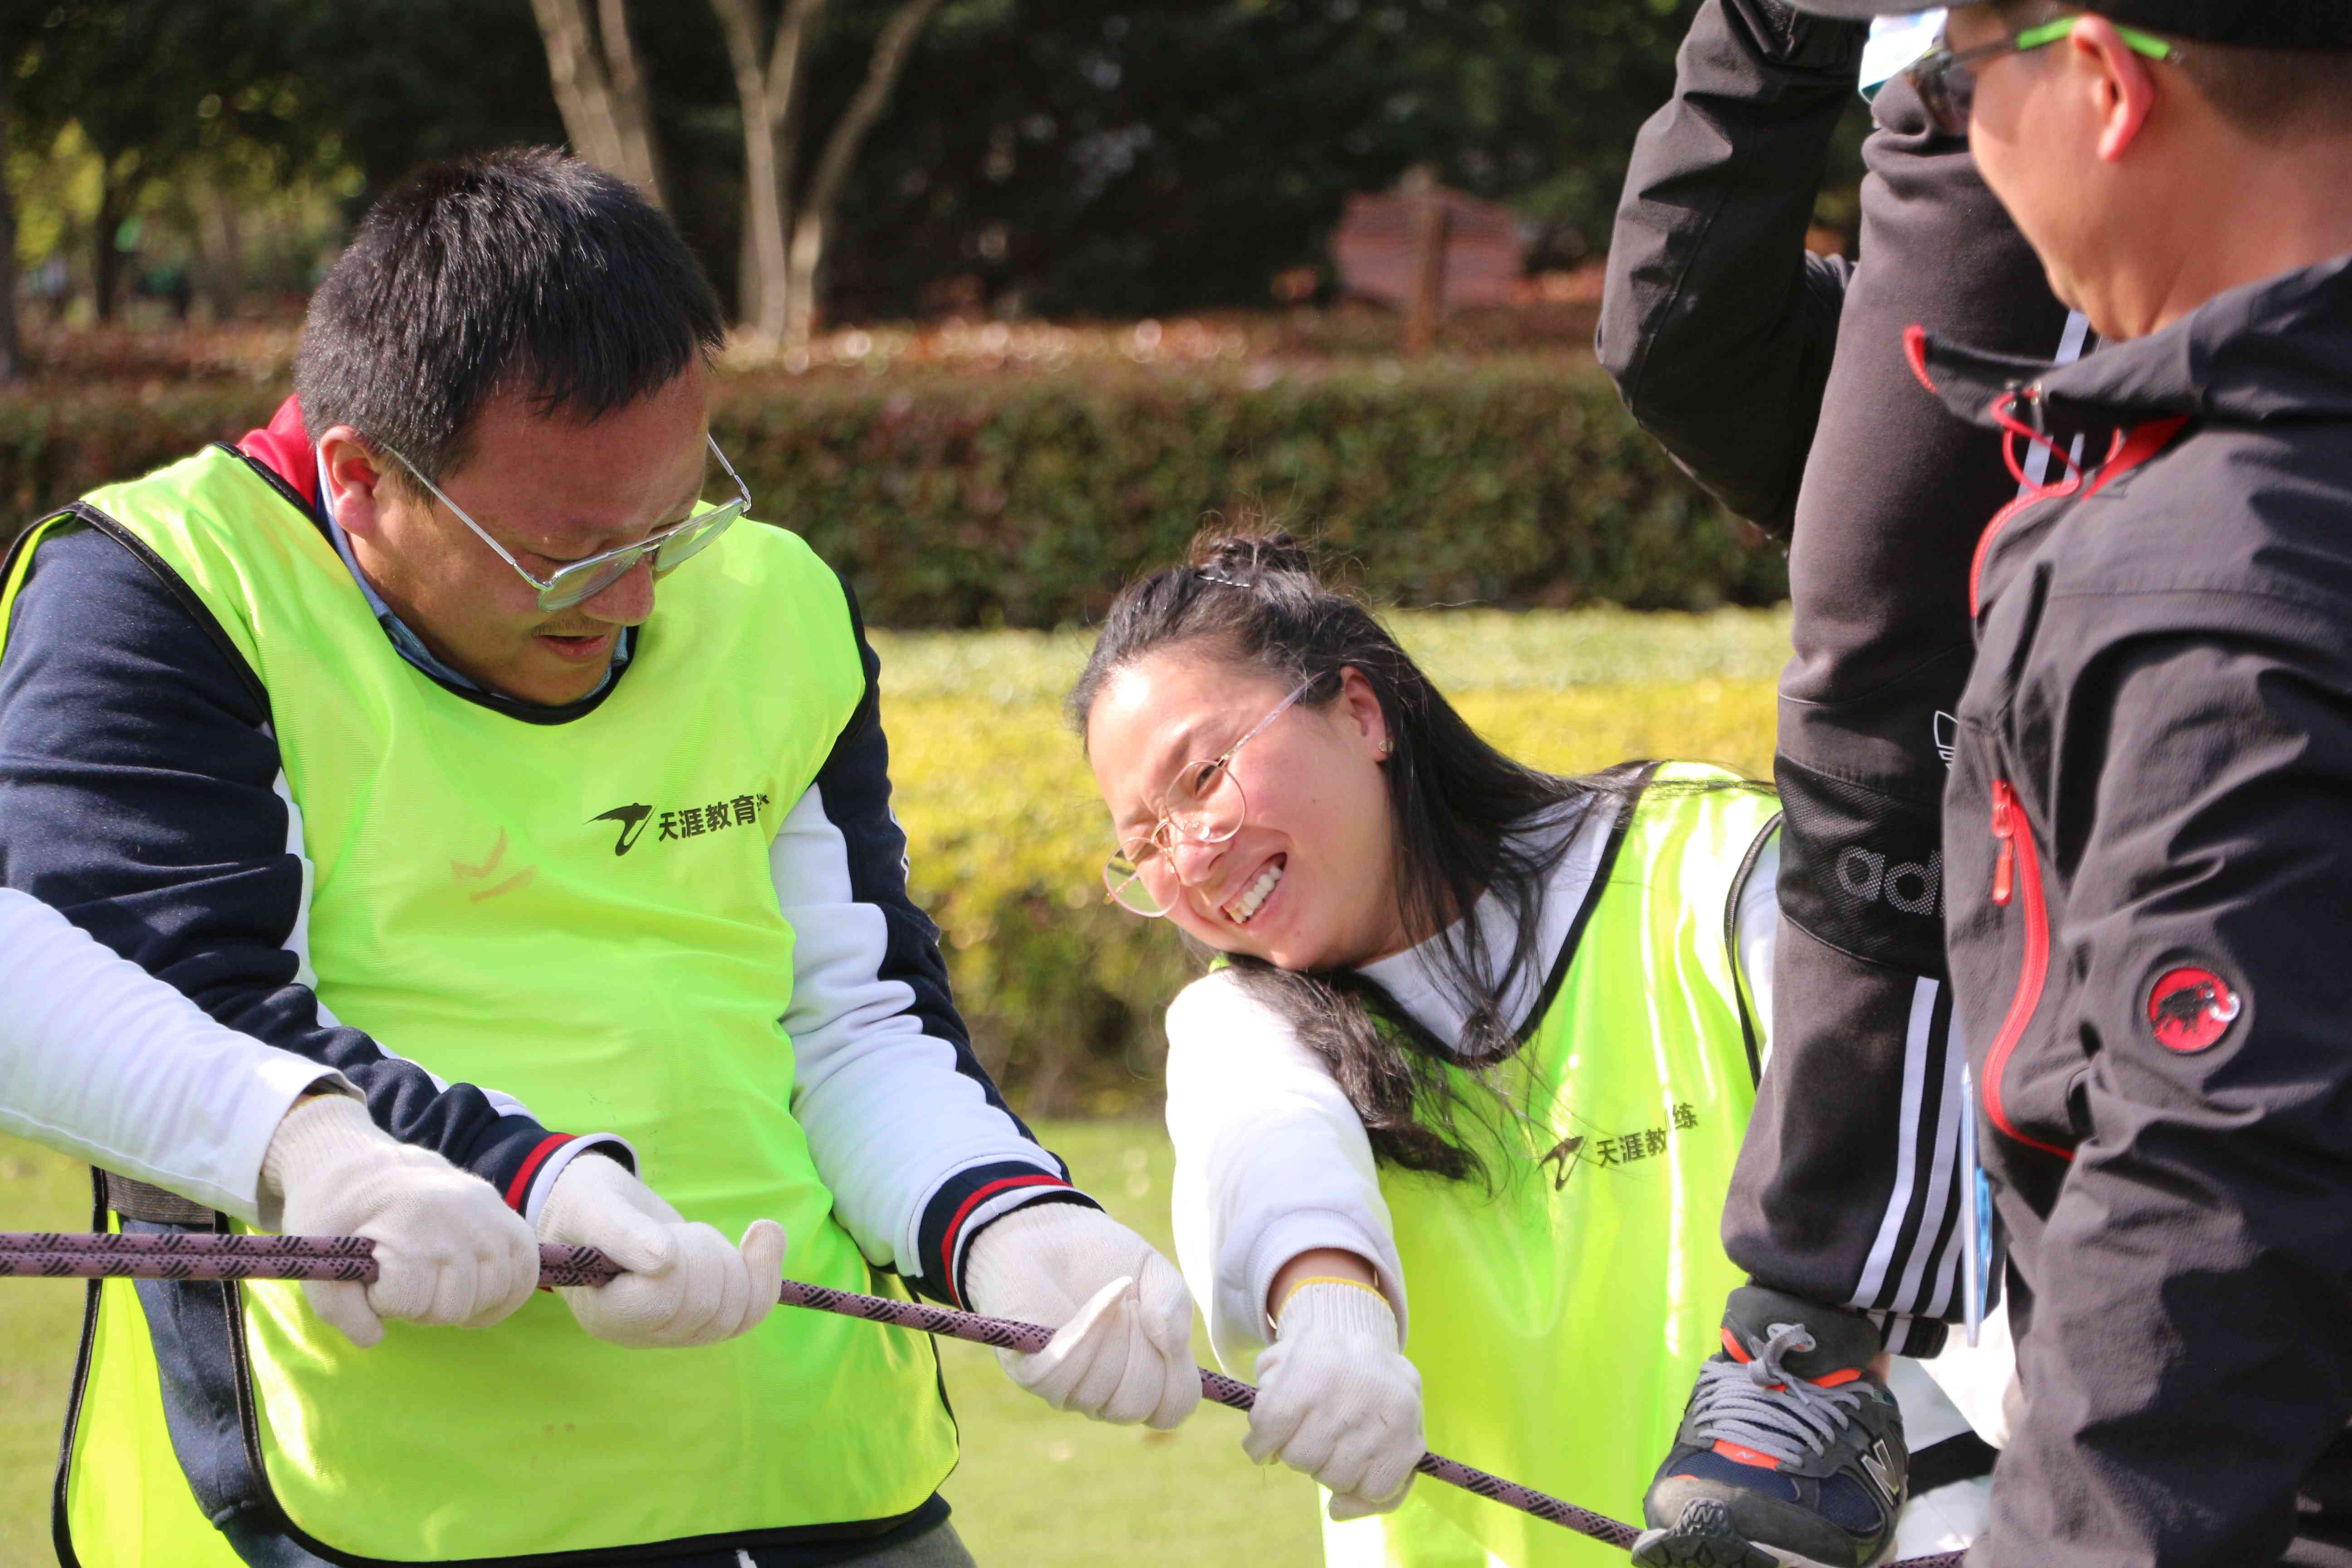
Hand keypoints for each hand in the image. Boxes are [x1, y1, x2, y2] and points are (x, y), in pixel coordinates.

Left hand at [261, 1093, 539, 1347]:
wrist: (368, 1167)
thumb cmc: (338, 1215)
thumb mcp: (322, 1257)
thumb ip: (339, 1309)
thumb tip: (374, 1338)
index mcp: (410, 1218)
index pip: (409, 1297)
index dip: (384, 1302)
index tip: (372, 1283)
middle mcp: (459, 1212)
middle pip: (455, 1302)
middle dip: (422, 1309)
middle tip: (403, 1289)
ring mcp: (489, 1211)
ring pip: (494, 1290)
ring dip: (462, 1305)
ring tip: (435, 1292)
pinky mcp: (506, 1216)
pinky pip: (526, 1270)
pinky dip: (506, 1297)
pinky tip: (477, 1308)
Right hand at [535, 1153, 784, 1347]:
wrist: (598, 1210)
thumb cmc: (586, 1205)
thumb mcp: (594, 1207)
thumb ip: (622, 1232)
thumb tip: (664, 1261)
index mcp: (605, 1314)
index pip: (662, 1301)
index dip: (678, 1260)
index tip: (664, 1232)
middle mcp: (642, 1333)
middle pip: (707, 1308)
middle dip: (705, 1252)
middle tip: (675, 1230)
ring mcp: (676, 1330)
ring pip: (737, 1313)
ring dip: (731, 1259)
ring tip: (698, 1234)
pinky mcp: (704, 1317)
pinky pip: (751, 1310)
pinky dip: (765, 1269)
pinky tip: (764, 1231)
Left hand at [963, 1203, 1200, 1428]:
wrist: (1049, 1230)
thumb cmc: (1105, 1256)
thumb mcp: (1155, 1270)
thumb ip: (1176, 1304)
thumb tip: (1171, 1346)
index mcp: (1142, 1375)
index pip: (1170, 1411)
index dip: (1175, 1374)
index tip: (1162, 1328)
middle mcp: (1103, 1390)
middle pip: (1134, 1405)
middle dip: (1138, 1350)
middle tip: (1131, 1307)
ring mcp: (1066, 1384)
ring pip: (1096, 1392)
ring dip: (1109, 1335)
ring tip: (1105, 1296)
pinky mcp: (1030, 1370)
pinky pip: (1060, 1374)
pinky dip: (1083, 1332)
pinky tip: (1093, 1301)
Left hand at [1247, 1278, 1421, 1519]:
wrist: (1375, 1356)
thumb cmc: (1318, 1365)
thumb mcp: (1283, 1359)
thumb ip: (1264, 1393)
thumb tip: (1268, 1455)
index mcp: (1319, 1354)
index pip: (1274, 1417)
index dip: (1261, 1443)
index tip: (1261, 1449)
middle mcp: (1358, 1383)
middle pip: (1301, 1456)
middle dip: (1296, 1454)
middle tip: (1306, 1438)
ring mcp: (1388, 1416)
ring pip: (1334, 1480)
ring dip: (1325, 1471)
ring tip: (1333, 1446)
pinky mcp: (1411, 1444)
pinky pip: (1373, 1494)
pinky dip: (1357, 1491)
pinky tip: (1355, 1467)